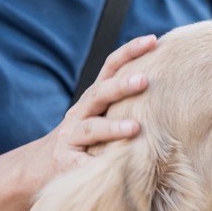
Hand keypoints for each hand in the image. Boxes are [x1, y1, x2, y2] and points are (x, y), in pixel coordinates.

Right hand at [24, 34, 155, 192]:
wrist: (41, 165)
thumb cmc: (87, 138)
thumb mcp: (103, 114)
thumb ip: (127, 102)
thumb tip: (170, 82)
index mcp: (94, 98)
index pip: (111, 67)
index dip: (130, 51)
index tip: (153, 39)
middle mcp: (81, 112)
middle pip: (100, 93)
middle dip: (121, 86)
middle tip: (145, 80)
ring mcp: (71, 137)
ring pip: (91, 129)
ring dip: (112, 128)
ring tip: (135, 129)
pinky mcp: (66, 163)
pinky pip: (82, 165)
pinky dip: (95, 167)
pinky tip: (110, 170)